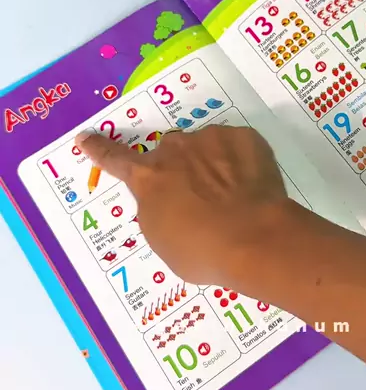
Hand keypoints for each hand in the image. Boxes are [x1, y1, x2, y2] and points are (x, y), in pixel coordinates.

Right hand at [75, 126, 289, 291]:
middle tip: (203, 199)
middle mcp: (175, 151)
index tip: (85, 137)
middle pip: (172, 155)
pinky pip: (237, 147)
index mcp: (149, 178)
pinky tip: (253, 188)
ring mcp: (211, 139)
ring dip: (214, 166)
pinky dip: (242, 163)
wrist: (255, 238)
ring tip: (234, 198)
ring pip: (207, 148)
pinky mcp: (244, 137)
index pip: (116, 160)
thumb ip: (158, 211)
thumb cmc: (203, 252)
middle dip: (182, 170)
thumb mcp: (163, 241)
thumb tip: (167, 200)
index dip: (99, 149)